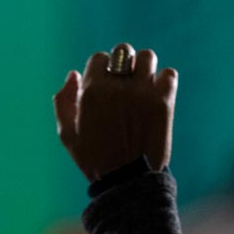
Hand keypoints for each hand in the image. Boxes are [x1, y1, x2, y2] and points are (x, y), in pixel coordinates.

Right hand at [54, 44, 177, 181]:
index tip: (107, 85)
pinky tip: (158, 94)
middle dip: (124, 63)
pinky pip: (169, 74)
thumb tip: (74, 74)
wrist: (127, 182)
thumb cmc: (95, 160)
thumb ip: (64, 102)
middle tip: (127, 81)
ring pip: (148, 58)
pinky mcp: (164, 102)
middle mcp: (117, 87)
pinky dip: (165, 81)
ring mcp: (142, 92)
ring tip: (144, 84)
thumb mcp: (68, 135)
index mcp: (91, 91)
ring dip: (145, 68)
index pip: (99, 59)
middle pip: (124, 51)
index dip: (102, 70)